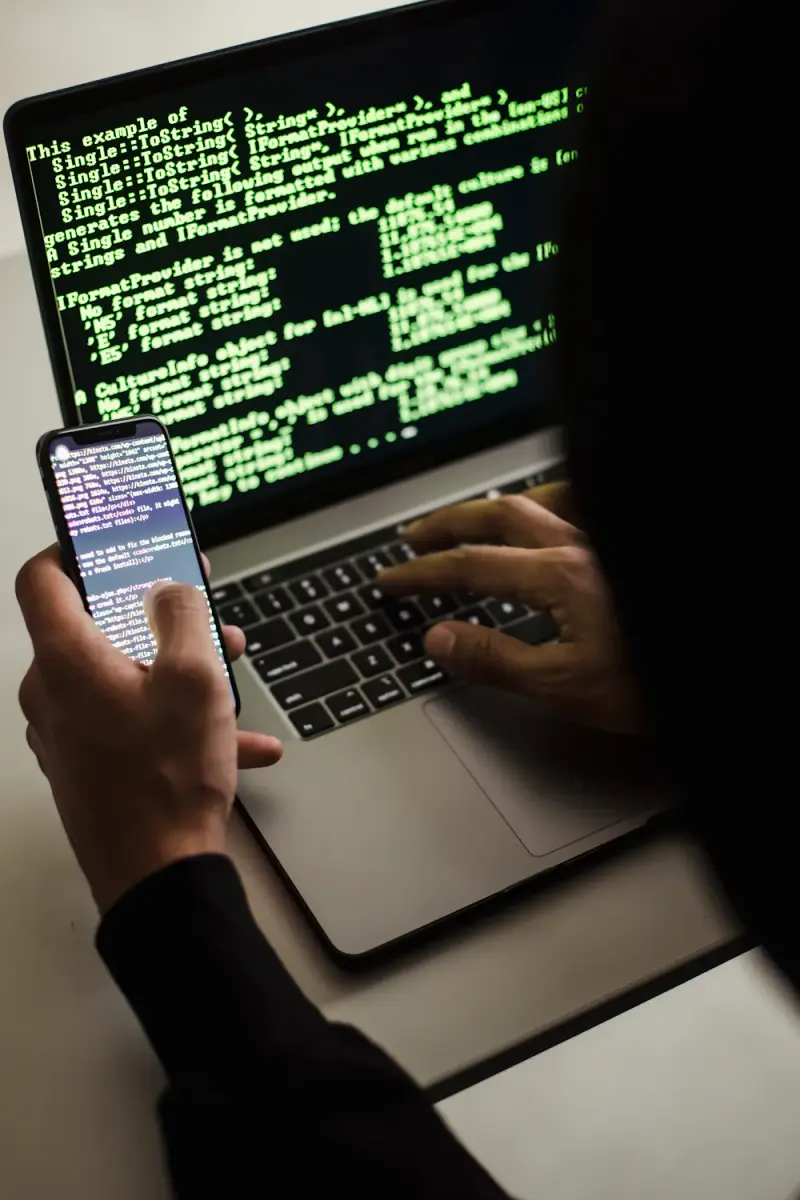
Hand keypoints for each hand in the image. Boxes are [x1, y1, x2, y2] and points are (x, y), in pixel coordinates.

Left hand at [16, 547, 281, 912]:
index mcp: (67, 660)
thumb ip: (182, 613)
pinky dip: (176, 718)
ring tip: (230, 675)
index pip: (41, 578)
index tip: (108, 540)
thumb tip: (169, 585)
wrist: (158, 877)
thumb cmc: (167, 781)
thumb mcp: (195, 678)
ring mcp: (66, 734)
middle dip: (156, 613)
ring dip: (174, 666)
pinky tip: (239, 740)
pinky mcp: (85, 766)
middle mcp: (52, 694)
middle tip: (200, 607)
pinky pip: (131, 722)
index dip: (73, 547)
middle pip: (95, 626)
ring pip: (120, 675)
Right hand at [378, 486, 641, 733]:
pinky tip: (549, 518)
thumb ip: (497, 660)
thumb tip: (439, 639)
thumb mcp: (566, 687)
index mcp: (560, 576)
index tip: (392, 580)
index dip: (423, 573)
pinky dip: (552, 505)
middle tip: (415, 539)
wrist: (720, 675)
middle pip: (499, 516)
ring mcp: (606, 542)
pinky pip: (582, 507)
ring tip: (473, 519)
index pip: (471, 567)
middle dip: (449, 525)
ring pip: (541, 500)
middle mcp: (583, 546)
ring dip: (496, 507)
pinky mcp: (623, 554)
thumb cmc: (655, 683)